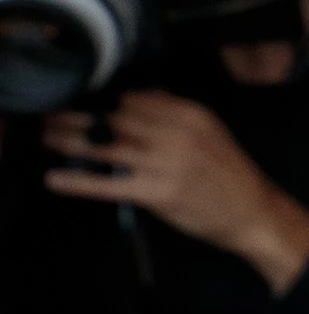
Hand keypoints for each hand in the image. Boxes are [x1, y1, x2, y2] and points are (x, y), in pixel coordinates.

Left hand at [39, 93, 308, 287]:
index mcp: (192, 115)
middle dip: (79, 117)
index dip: (104, 101)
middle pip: (116, 118)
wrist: (256, 214)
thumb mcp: (210, 134)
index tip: (82, 103)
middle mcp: (179, 134)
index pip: (136, 99)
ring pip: (107, 146)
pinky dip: (79, 182)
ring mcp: (168, 163)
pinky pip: (110, 183)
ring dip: (70, 142)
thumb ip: (174, 117)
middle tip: (50, 116)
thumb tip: (132, 103)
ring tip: (47, 138)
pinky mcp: (159, 193)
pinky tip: (57, 179)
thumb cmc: (229, 176)